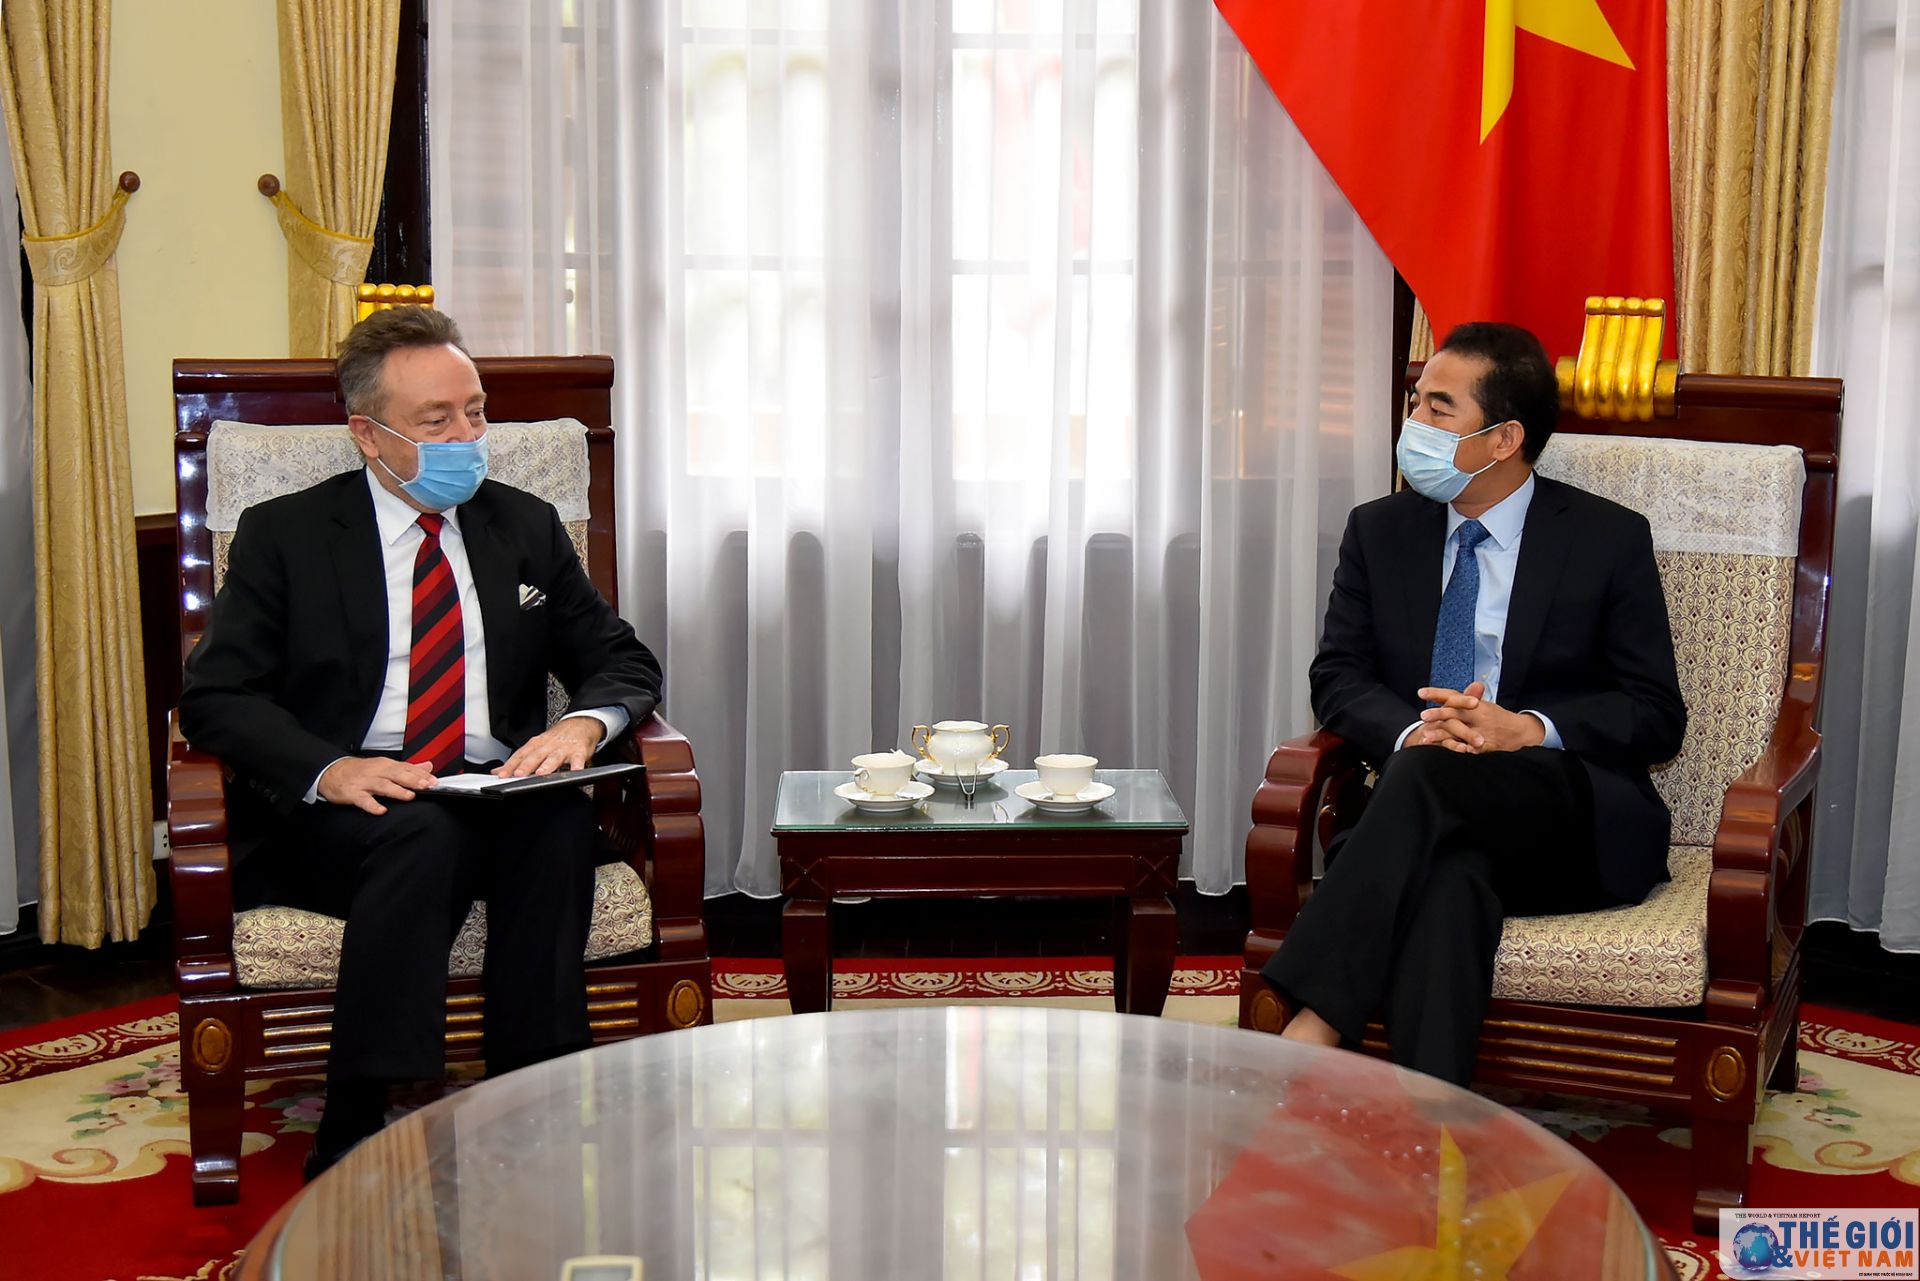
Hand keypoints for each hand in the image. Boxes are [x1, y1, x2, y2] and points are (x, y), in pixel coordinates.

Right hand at [318, 757, 436, 814]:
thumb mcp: (384, 765)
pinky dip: (372, 805)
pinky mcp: (352, 793)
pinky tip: (381, 810)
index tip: (434, 781)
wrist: (331, 771)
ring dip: (396, 790)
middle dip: (413, 780)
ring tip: (410, 796)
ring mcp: (364, 782)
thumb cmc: (361, 770)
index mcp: (386, 765)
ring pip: (382, 785)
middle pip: (397, 774)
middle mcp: (376, 771)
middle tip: (427, 786)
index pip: (407, 768)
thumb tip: (428, 766)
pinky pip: (363, 800)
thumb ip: (407, 767)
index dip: (421, 775)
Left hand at [494, 715, 605, 778]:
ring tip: (542, 773)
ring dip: (548, 765)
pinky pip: (578, 759)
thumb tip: (498, 771)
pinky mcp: (579, 752)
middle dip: (526, 765)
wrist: (580, 724)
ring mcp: (564, 748)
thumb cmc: (556, 738)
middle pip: (535, 756)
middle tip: (518, 774)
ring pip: (554, 757)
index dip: (511, 765)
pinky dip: (577, 765)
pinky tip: (575, 771)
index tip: (502, 774)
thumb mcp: (536, 746)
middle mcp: (548, 745)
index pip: (520, 755)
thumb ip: (518, 760)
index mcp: (536, 744)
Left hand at [1414, 681, 1545, 753]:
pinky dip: (1463, 749)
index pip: (1453, 696)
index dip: (1437, 693)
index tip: (1421, 692)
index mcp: (1475, 704)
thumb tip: (1443, 696)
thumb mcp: (1481, 706)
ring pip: (1461, 732)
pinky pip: (1474, 748)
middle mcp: (1478, 714)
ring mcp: (1483, 730)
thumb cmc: (1496, 718)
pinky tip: (1452, 751)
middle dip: (1438, 714)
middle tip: (1422, 716)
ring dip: (1444, 735)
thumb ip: (1463, 701)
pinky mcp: (1488, 744)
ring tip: (1428, 737)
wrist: (1520, 731)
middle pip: (1455, 712)